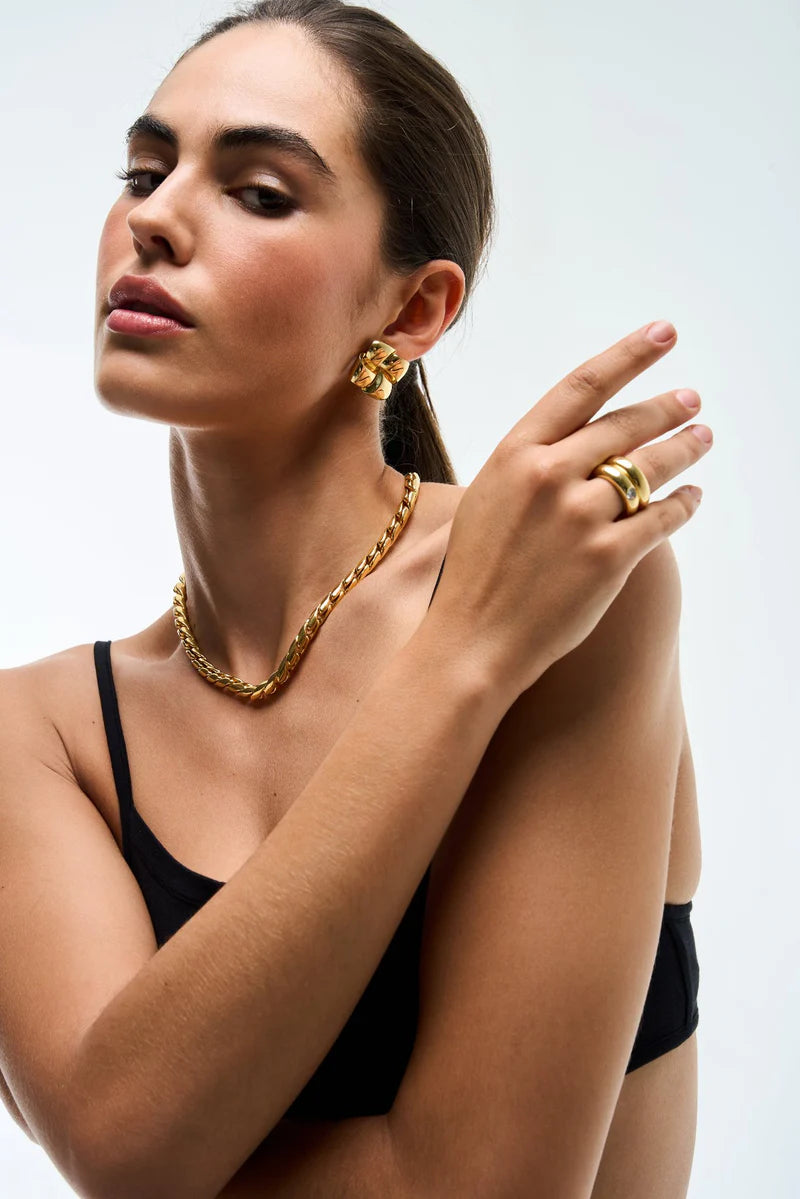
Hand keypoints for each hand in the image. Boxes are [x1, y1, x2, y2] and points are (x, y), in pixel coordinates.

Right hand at [429, 320, 711, 701]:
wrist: (473, 638)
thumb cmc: (476, 570)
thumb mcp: (488, 497)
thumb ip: (531, 463)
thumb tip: (582, 438)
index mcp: (514, 453)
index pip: (582, 387)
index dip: (628, 355)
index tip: (663, 334)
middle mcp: (549, 477)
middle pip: (624, 425)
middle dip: (666, 406)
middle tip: (691, 398)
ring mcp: (580, 518)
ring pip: (650, 469)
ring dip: (684, 448)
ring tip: (702, 437)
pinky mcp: (608, 559)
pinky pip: (661, 519)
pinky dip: (683, 505)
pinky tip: (693, 497)